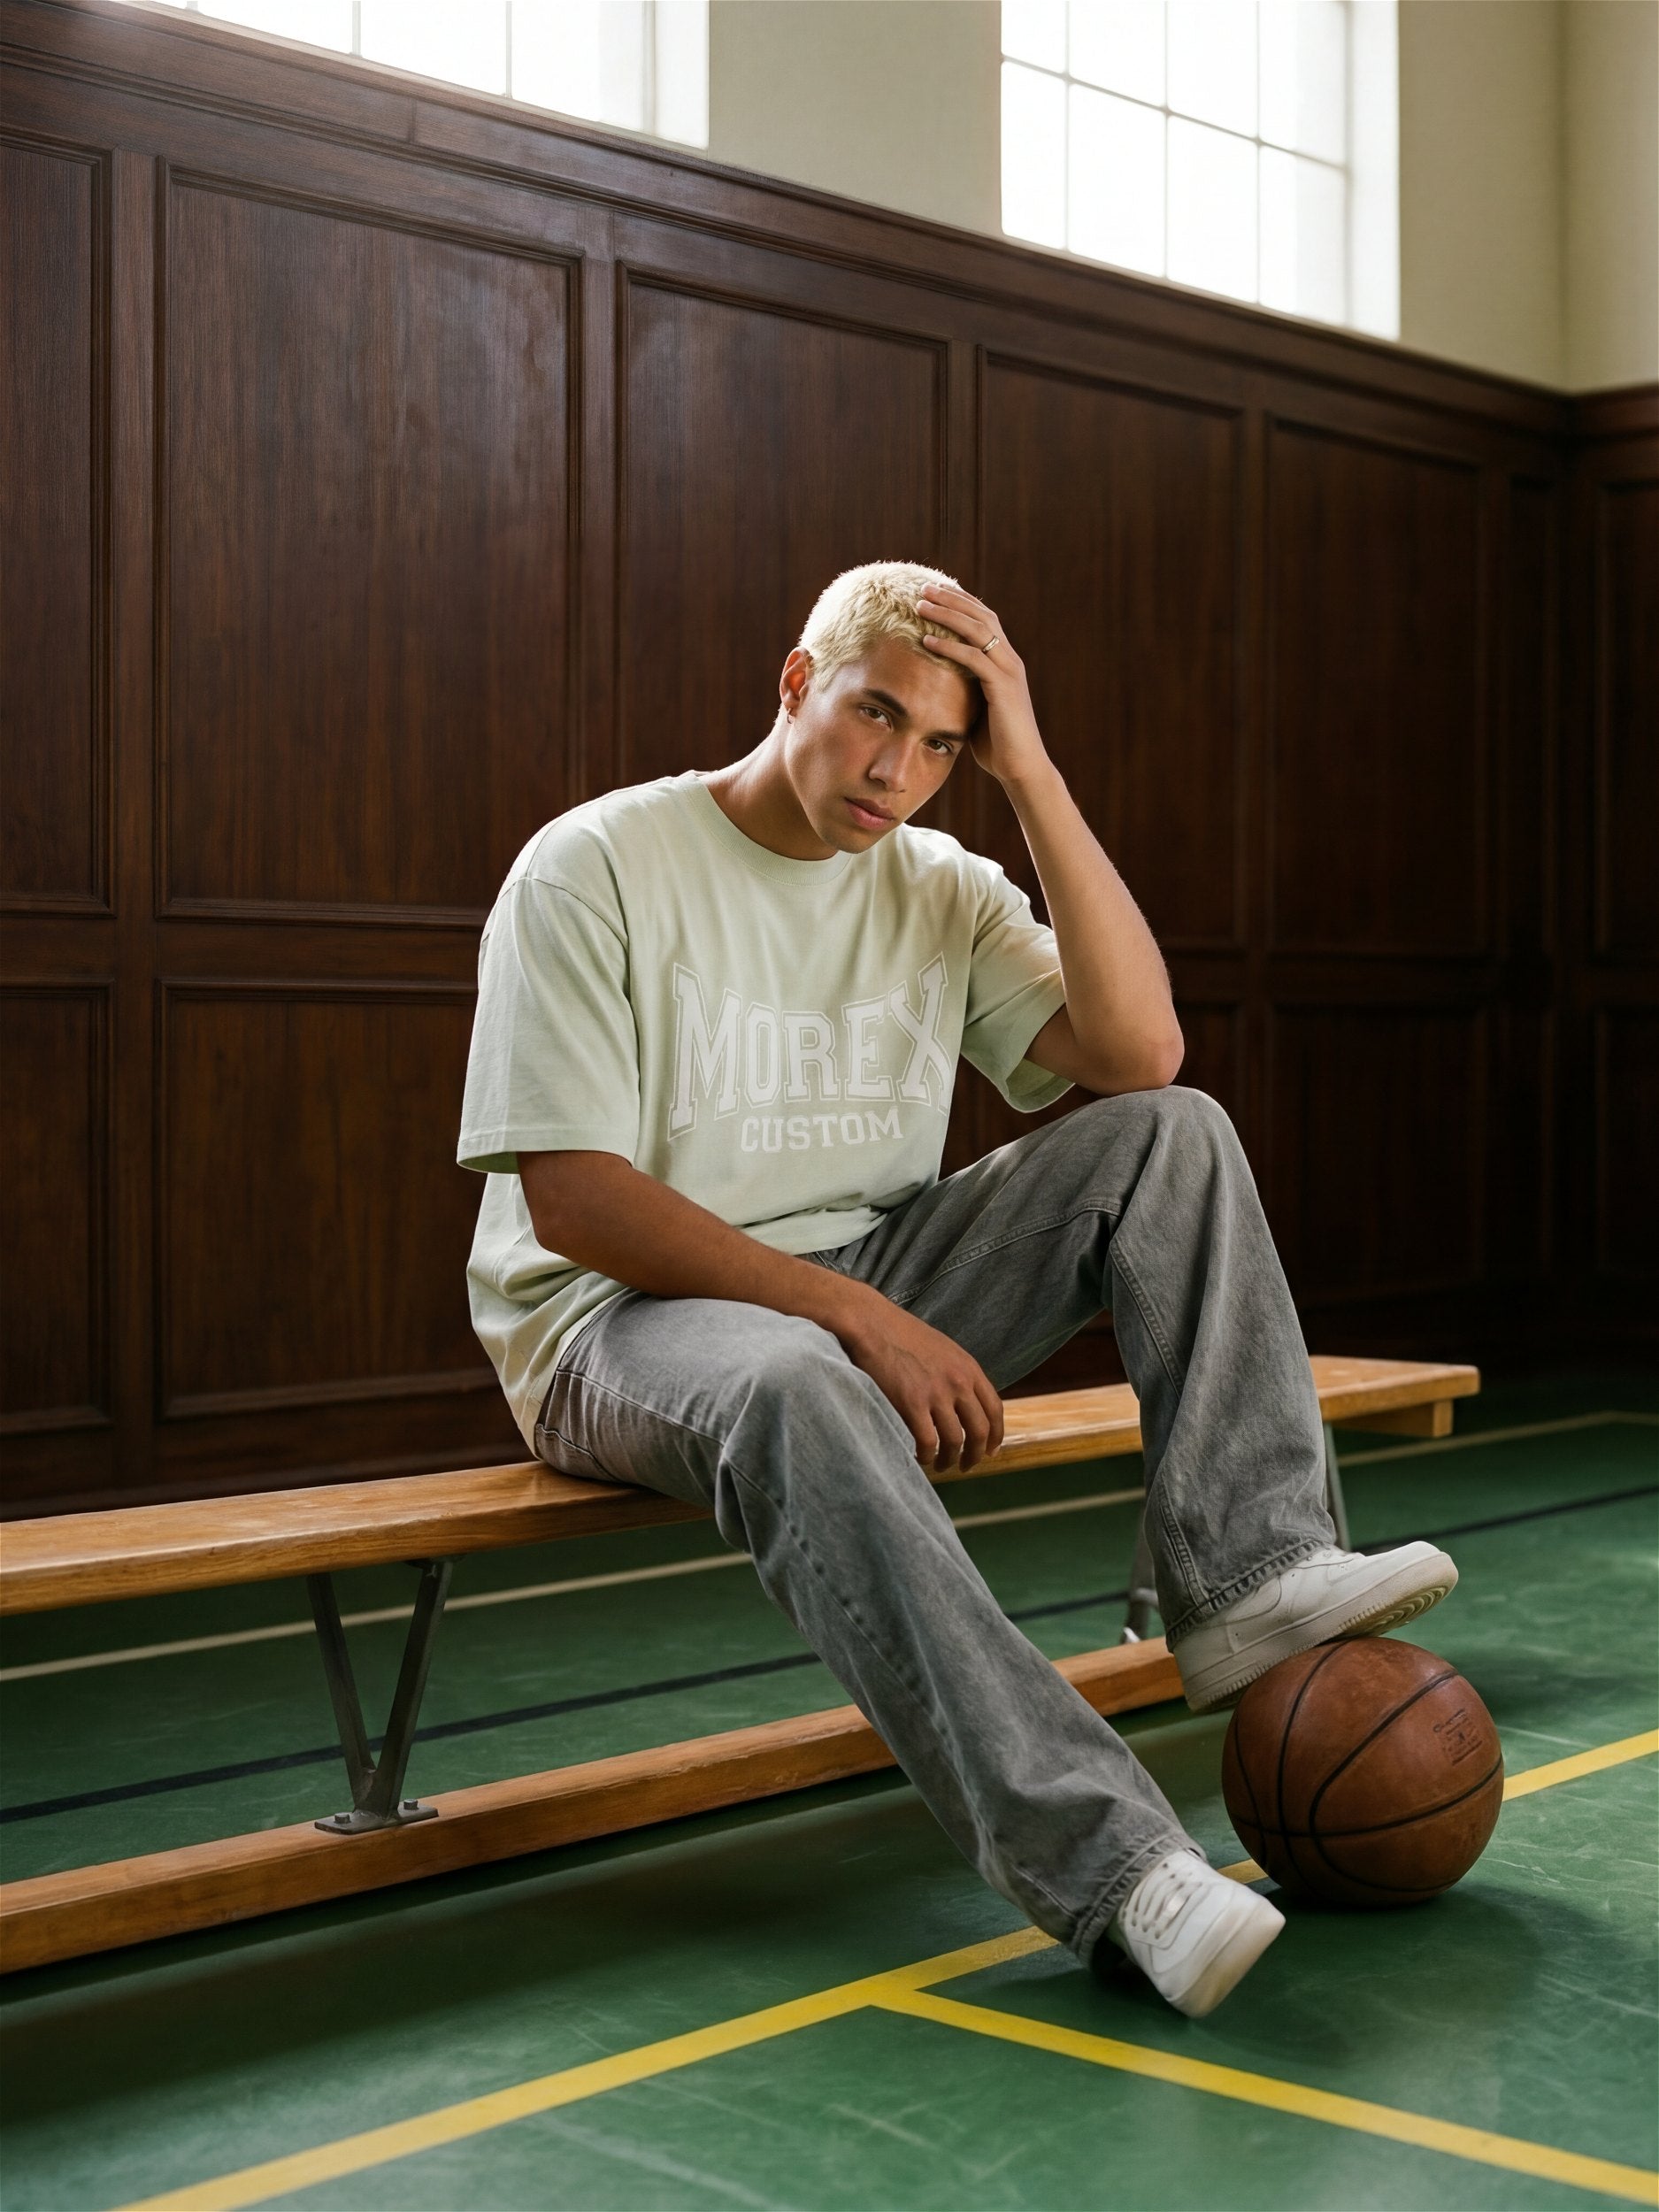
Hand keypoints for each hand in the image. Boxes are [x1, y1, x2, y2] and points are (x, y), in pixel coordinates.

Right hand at [837, 1288, 1004, 1474]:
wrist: (871, 1323)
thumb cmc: (901, 1334)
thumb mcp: (942, 1349)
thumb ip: (957, 1374)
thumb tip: (963, 1403)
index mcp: (968, 1368)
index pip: (995, 1409)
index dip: (995, 1435)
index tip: (990, 1451)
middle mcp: (959, 1382)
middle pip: (979, 1430)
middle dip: (976, 1455)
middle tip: (965, 1466)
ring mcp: (937, 1393)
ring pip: (955, 1441)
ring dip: (949, 1460)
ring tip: (940, 1466)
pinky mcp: (912, 1403)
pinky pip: (928, 1442)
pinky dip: (926, 1456)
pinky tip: (920, 1458)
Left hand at [915, 583, 1049, 787]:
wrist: (1021, 768)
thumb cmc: (997, 744)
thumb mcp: (976, 709)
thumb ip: (964, 690)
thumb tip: (937, 686)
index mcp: (1005, 662)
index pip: (984, 620)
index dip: (960, 603)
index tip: (934, 592)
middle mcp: (1010, 660)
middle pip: (981, 615)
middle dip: (952, 599)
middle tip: (924, 588)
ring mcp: (1009, 671)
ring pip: (978, 630)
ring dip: (948, 615)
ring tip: (921, 605)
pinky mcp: (1004, 687)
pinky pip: (973, 659)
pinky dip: (949, 647)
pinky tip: (927, 641)